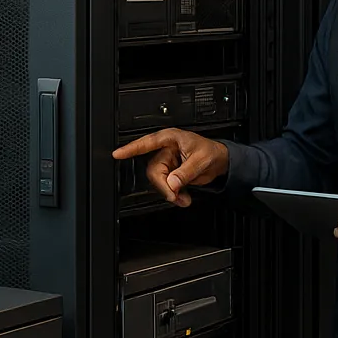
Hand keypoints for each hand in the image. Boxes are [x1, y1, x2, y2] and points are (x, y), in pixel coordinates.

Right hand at [111, 129, 229, 206]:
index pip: (147, 143)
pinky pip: (165, 186)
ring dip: (170, 193)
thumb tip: (172, 182)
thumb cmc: (211, 152)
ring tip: (183, 198)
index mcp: (170, 139)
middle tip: (175, 195)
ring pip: (158, 181)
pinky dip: (173, 195)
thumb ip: (185, 172)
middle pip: (153, 171)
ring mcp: (166, 163)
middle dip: (164, 186)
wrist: (219, 162)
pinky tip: (182, 197)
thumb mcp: (201, 160)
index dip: (131, 149)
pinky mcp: (169, 174)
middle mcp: (165, 150)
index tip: (118, 154)